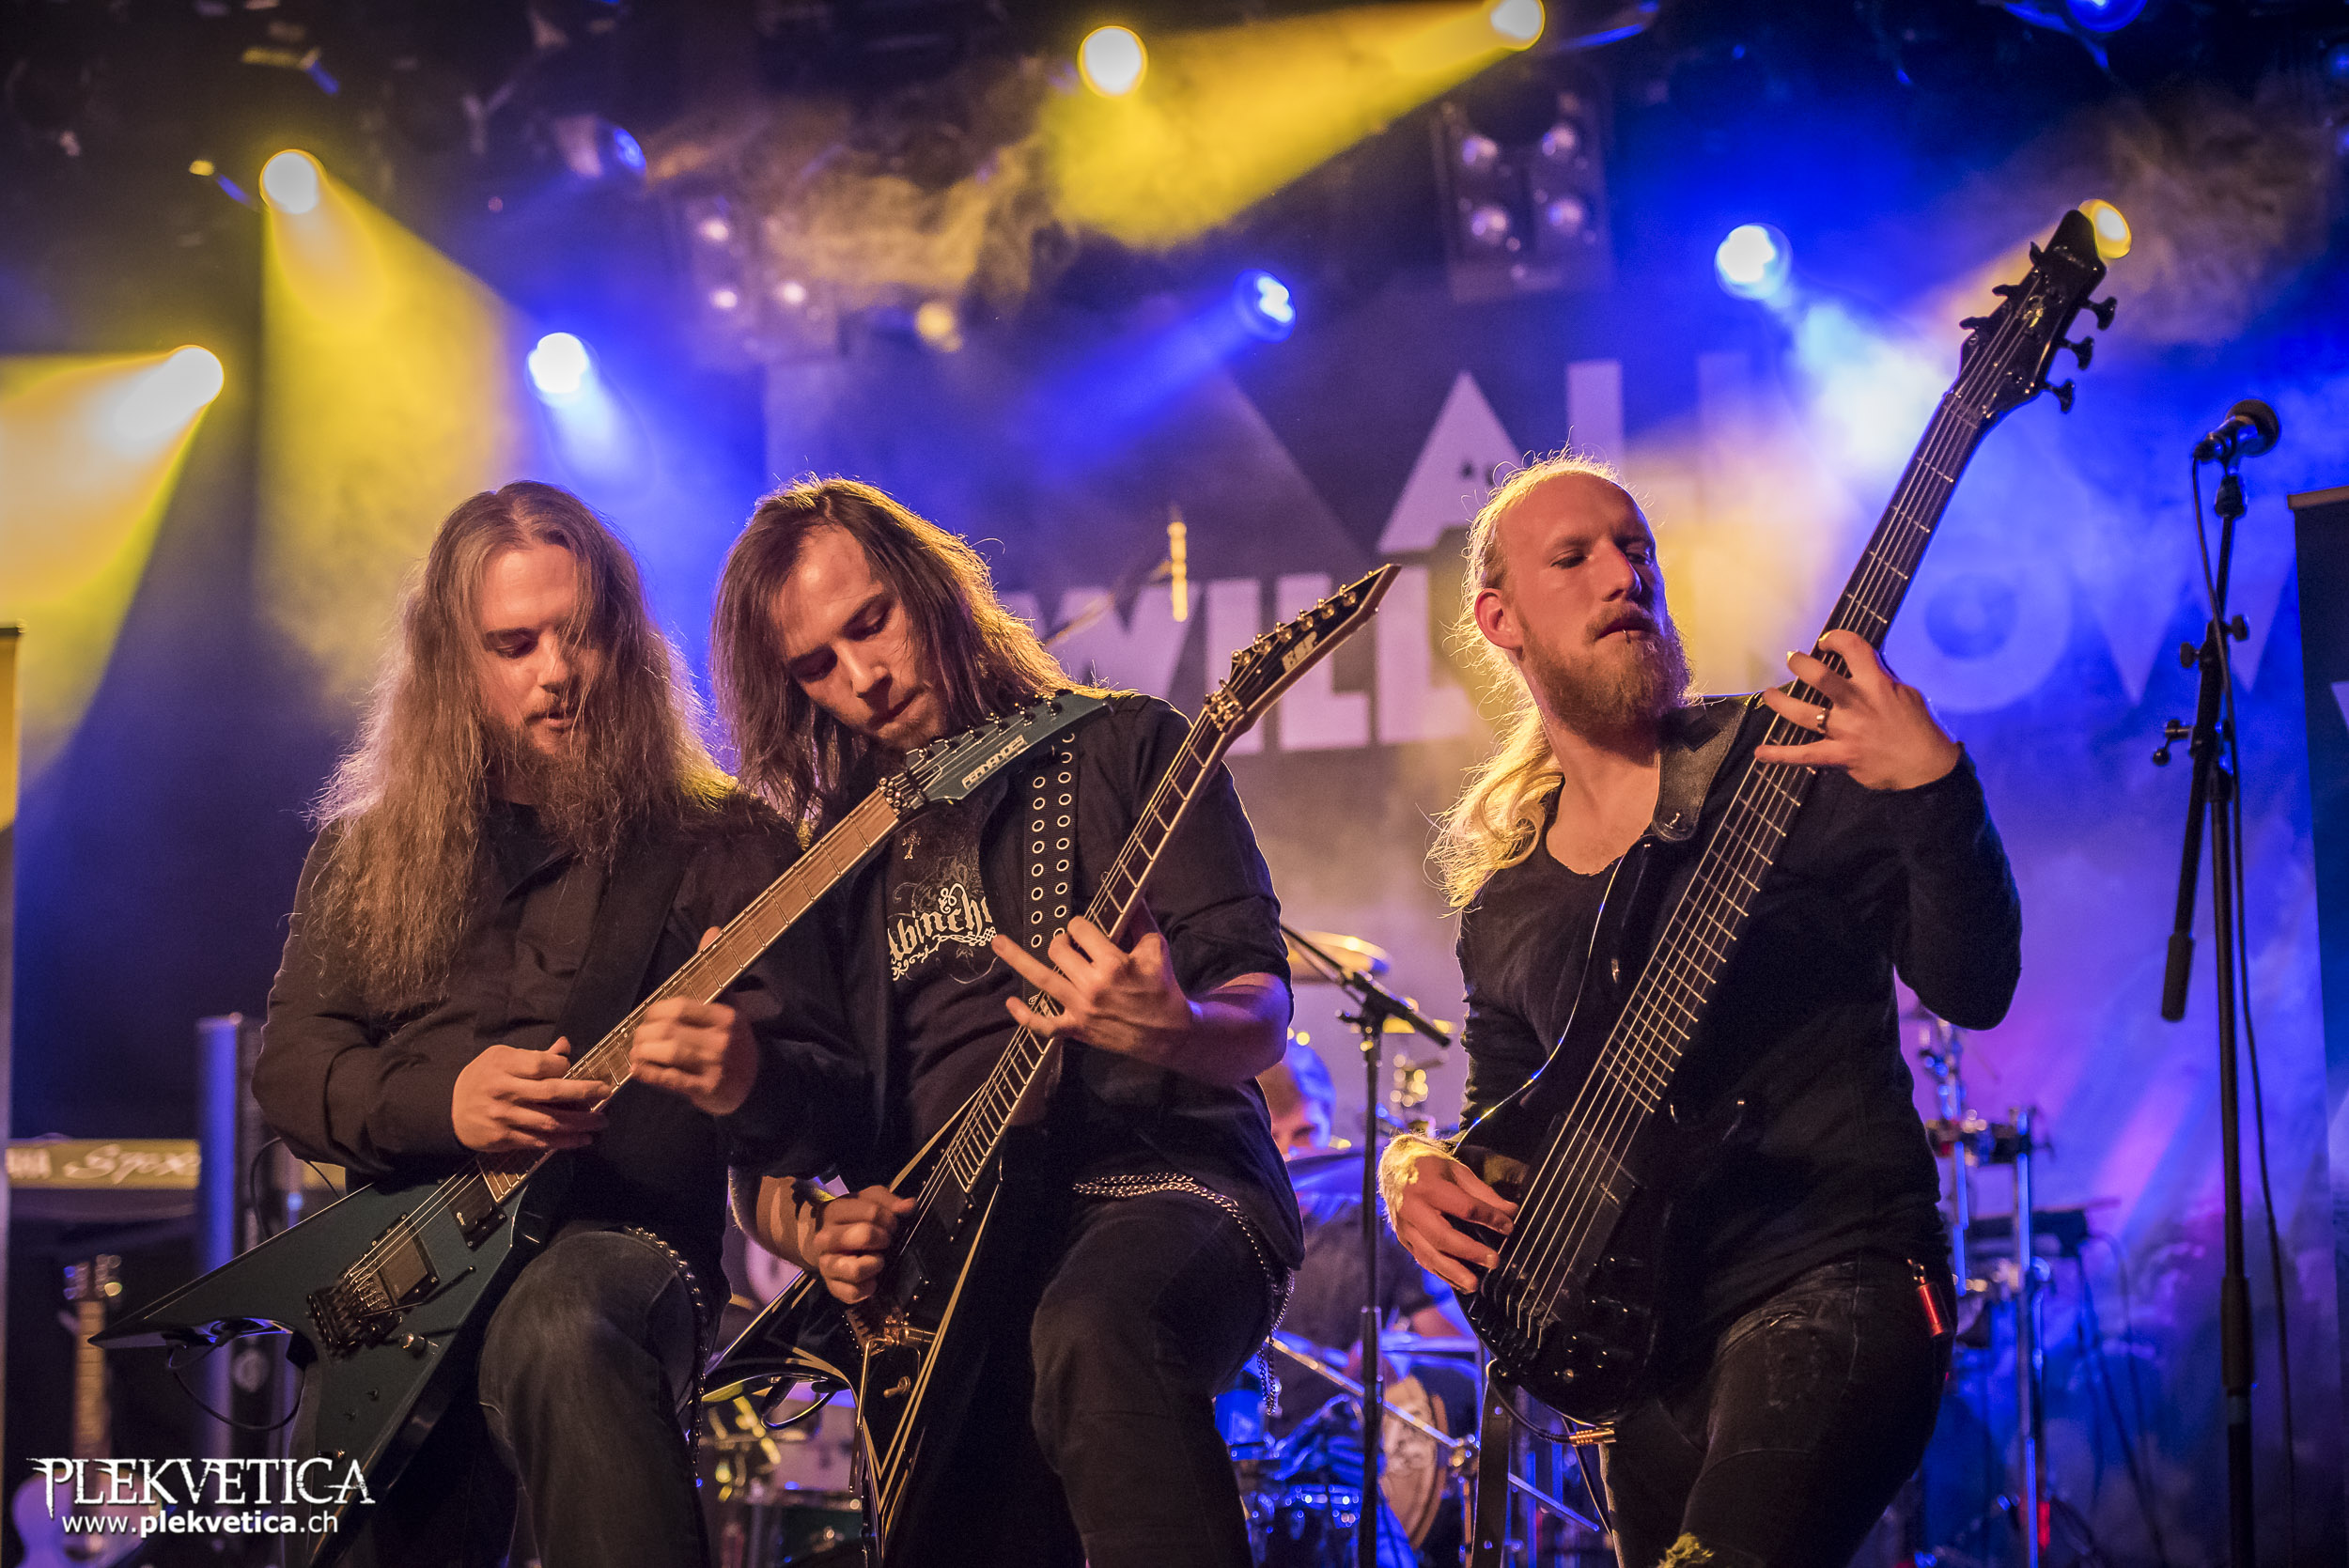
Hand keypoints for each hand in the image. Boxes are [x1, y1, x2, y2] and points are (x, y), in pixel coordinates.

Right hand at [452, 1037, 608, 1153]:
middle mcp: (505, 1092)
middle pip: (551, 1092)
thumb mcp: (499, 1057)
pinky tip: (582, 1140)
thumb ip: (533, 1055)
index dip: (563, 1067)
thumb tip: (565, 1046)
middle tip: (605, 1092)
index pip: (542, 1066)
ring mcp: (505, 1118)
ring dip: (579, 1123)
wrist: (448, 1110)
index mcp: (504, 1067)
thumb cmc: (480, 1078)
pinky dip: (563, 1142)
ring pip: (549, 1121)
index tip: (572, 1069)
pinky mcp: (504, 1139)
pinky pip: (538, 1142)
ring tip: (601, 1122)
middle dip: (583, 1093)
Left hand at [630, 930, 758, 1114]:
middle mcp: (722, 1040)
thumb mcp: (729, 1006)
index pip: (681, 1007)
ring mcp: (715, 1066)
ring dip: (645, 1053)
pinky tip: (638, 1069)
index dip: (656, 1012)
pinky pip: (671, 1080)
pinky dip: (649, 1073)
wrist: (757, 1083)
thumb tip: (712, 930)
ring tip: (637, 1052)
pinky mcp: (707, 1089)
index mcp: (726, 1016)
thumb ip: (714, 972)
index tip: (649, 1017)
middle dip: (645, 1034)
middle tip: (637, 1037)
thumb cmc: (734, 1041)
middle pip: (670, 1031)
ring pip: (669, 1054)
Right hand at [799, 1185, 914, 1304]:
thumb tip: (909, 1206)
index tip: (891, 1225)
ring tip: (878, 1260)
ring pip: (855, 1270)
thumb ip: (888, 1201)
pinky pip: (853, 1293)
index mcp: (834, 1212)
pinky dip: (869, 1288)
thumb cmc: (854, 1219)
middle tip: (886, 1241)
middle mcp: (825, 1238)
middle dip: (883, 1238)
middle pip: (865, 1235)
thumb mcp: (869, 1201)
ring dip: (875, 1264)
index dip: (890, 1219)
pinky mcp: (832, 1287)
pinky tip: (872, 1279)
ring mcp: (826, 1264)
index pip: (872, 1212)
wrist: (828, 1244)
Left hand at [988, 914, 1195, 1066]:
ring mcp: (1081, 1009)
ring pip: (1041, 980)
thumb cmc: (1163, 987)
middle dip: (1060, 940)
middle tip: (1067, 943)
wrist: (1169, 1034)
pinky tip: (1010, 1003)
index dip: (1079, 925)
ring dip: (1016, 959)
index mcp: (1113, 963)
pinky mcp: (1077, 1029)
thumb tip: (1134, 891)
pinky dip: (1024, 1016)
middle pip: (1058, 950)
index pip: (1081, 930)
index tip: (1084, 930)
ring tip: (996, 943)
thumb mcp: (1156, 948)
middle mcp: (1092, 985)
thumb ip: (1140, 919)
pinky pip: (1043, 1025)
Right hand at [1388, 1147, 1516, 1294]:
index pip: (1463, 1207)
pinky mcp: (1403, 1239)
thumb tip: (1510, 1211)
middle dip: (1470, 1251)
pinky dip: (1442, 1274)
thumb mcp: (1456, 1170)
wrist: (1392, 1166)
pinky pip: (1423, 1260)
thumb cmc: (1428, 1167)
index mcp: (1428, 1186)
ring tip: (1474, 1285)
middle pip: (1442, 1236)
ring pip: (1429, 1255)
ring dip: (1453, 1272)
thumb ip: (1483, 1193)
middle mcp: (1412, 1208)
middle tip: (1494, 1261)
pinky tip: (1459, 1283)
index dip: (1489, 1217)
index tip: (1508, 1227)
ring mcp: (1404, 1226)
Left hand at [1754, 629, 1961, 790]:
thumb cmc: (1918, 728)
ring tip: (1768, 694)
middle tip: (1792, 659)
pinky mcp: (1840, 755)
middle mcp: (1856, 705)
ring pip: (1804, 713)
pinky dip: (1780, 755)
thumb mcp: (1907, 694)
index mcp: (1876, 685)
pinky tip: (1760, 753)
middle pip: (1820, 677)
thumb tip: (1861, 671)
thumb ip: (1881, 681)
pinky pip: (1804, 754)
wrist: (1925, 768)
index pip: (1854, 649)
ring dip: (1781, 703)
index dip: (1836, 639)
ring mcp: (1845, 731)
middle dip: (1801, 664)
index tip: (1826, 642)